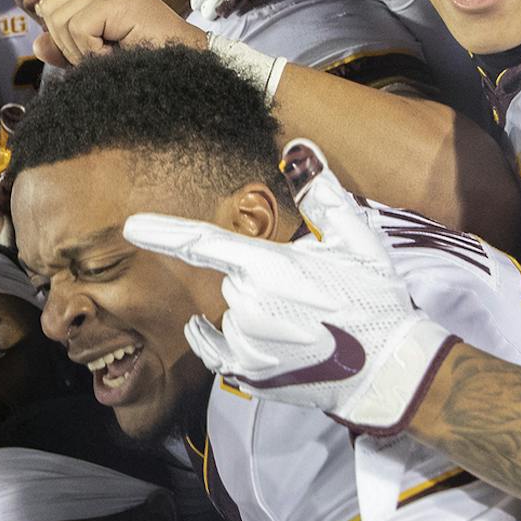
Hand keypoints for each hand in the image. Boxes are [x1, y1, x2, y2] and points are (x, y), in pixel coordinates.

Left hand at [123, 140, 457, 436]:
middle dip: (259, 281)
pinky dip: (222, 338)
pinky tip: (252, 335)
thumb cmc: (375, 300)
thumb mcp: (357, 240)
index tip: (131, 226)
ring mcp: (244, 342)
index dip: (162, 232)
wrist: (389, 370)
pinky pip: (214, 347)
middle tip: (307, 297)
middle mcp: (246, 304)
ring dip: (253, 313)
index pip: (201, 242)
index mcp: (267, 266)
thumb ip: (322, 193)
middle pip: (231, 280)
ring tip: (301, 324)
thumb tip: (299, 147)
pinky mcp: (247, 373)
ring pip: (227, 314)